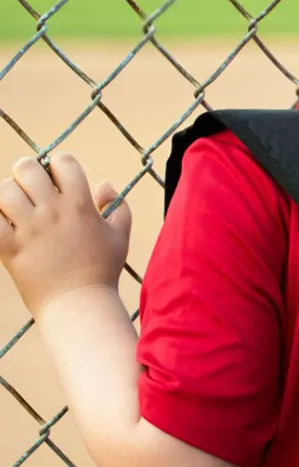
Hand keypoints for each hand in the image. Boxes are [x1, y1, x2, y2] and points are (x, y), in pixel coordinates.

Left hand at [0, 154, 131, 317]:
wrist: (79, 304)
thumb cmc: (102, 270)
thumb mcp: (119, 235)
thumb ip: (117, 205)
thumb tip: (103, 184)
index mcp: (81, 205)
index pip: (63, 162)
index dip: (58, 164)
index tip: (57, 179)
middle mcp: (53, 212)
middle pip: (26, 168)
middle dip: (26, 173)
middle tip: (29, 189)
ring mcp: (30, 229)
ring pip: (4, 191)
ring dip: (7, 195)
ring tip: (14, 208)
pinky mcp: (10, 248)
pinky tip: (4, 224)